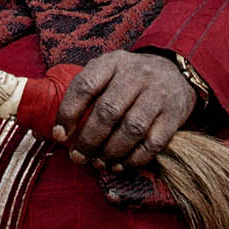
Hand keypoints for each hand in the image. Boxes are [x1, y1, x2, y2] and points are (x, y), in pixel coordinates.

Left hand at [54, 50, 203, 169]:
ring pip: (131, 129)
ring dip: (111, 152)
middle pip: (108, 111)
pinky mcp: (174, 115)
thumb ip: (83, 96)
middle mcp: (136, 75)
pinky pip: (153, 143)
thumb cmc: (129, 80)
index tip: (60, 135)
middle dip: (89, 140)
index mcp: (112, 63)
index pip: (85, 86)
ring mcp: (158, 94)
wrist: (175, 72)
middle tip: (78, 157)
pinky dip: (134, 159)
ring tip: (99, 163)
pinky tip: (120, 165)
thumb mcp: (106, 73)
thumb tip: (53, 132)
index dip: (69, 113)